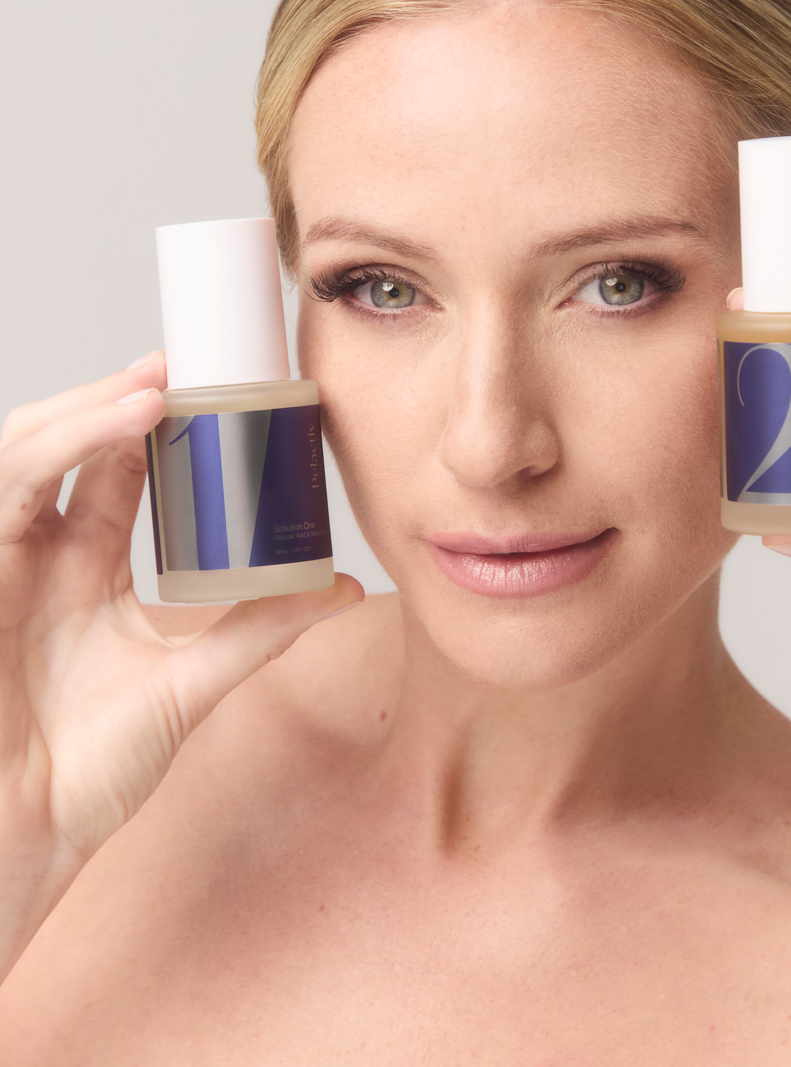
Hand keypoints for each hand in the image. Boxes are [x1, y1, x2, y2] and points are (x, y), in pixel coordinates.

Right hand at [0, 354, 362, 881]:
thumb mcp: (191, 685)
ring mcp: (2, 560)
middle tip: (178, 366)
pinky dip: (51, 449)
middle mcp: (40, 553)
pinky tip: (106, 429)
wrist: (25, 835)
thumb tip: (345, 587)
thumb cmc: (86, 772)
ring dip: (85, 411)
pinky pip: (5, 491)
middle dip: (116, 398)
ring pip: (29, 452)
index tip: (209, 385)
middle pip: (70, 445)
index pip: (117, 470)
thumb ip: (260, 629)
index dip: (150, 421)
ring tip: (151, 389)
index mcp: (86, 568)